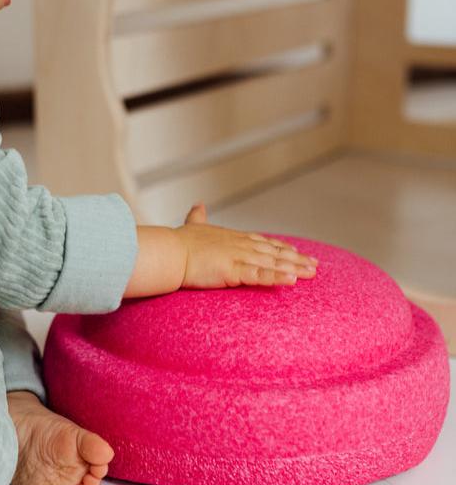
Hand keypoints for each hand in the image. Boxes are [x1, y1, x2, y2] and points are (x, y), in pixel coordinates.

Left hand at [6, 391, 114, 484]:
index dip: (101, 468)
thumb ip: (90, 443)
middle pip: (93, 481)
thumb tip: (108, 453)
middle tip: (88, 480)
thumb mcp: (71, 433)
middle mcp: (78, 468)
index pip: (100, 464)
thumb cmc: (45, 431)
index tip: (97, 468)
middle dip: (93, 484)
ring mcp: (65, 482)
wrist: (17, 438)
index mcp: (86, 453)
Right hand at [174, 202, 318, 288]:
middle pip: (274, 252)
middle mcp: (240, 245)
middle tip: (315, 265)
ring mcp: (238, 257)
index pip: (264, 243)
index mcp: (234, 238)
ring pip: (272, 263)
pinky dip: (276, 277)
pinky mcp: (232, 271)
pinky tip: (291, 280)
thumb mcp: (192, 225)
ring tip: (311, 273)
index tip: (297, 252)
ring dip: (293, 268)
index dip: (282, 248)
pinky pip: (259, 275)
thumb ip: (198, 216)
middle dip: (296, 259)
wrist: (169, 252)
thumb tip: (198, 203)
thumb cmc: (178, 242)